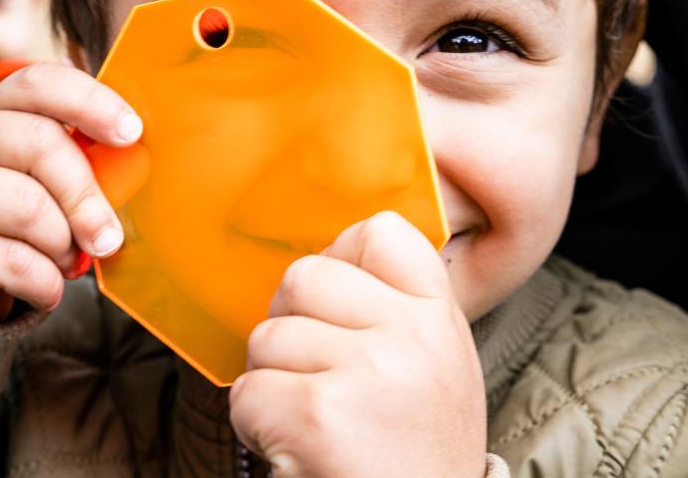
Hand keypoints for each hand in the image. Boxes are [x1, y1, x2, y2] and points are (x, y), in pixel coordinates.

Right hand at [0, 63, 142, 325]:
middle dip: (86, 197)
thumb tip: (133, 166)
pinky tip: (42, 287)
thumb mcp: (37, 182)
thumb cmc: (6, 222)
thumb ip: (75, 165)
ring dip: (63, 248)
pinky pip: (13, 262)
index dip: (90, 102)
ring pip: (29, 210)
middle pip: (40, 145)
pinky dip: (45, 284)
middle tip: (106, 238)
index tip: (132, 133)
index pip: (39, 84)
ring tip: (64, 262)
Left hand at [230, 211, 486, 476]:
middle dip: (289, 328)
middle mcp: (412, 336)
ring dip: (271, 384)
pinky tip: (297, 451)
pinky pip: (247, 392)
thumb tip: (323, 262)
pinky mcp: (318, 414)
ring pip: (266, 337)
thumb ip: (392, 312)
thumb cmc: (411, 455)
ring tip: (312, 425)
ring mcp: (368, 372)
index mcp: (440, 318)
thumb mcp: (434, 371)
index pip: (379, 232)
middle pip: (303, 276)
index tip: (337, 312)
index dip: (340, 260)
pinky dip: (256, 426)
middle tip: (313, 380)